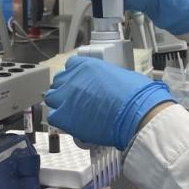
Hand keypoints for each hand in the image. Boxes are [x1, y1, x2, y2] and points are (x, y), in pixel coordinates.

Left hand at [45, 56, 173, 149]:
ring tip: (73, 113)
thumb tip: (107, 84)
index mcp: (86, 65)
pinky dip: (61, 120)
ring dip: (60, 104)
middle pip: (59, 82)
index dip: (74, 77)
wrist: (136, 112)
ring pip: (52, 98)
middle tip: (77, 100)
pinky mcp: (64, 116)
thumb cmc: (136, 95)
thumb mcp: (121, 75)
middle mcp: (73, 78)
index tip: (79, 84)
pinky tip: (73, 123)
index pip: (70, 66)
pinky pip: (53, 117)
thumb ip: (106, 77)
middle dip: (66, 90)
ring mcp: (66, 96)